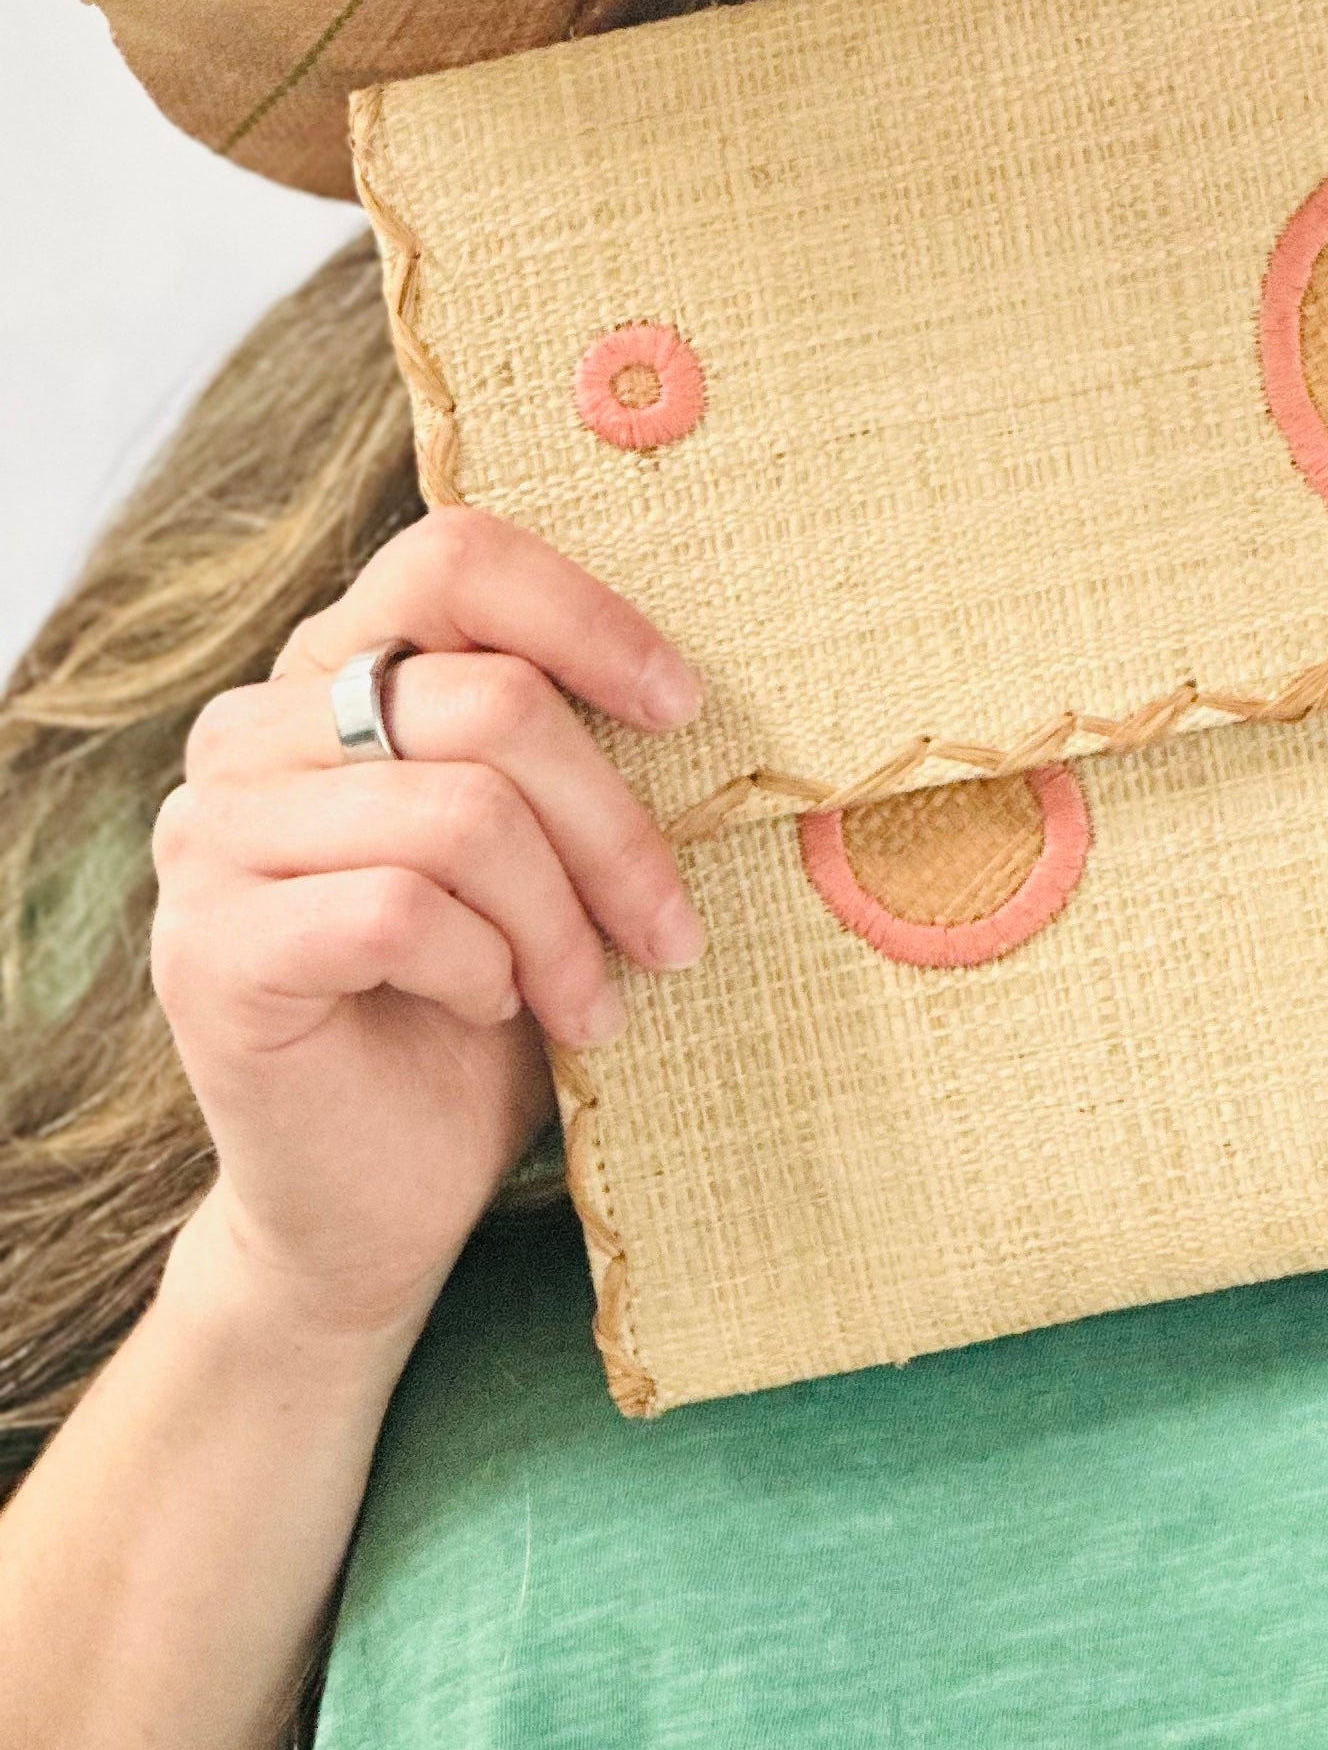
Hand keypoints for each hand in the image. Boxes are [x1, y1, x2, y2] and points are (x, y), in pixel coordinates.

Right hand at [147, 508, 706, 1353]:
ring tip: (594, 997)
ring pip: (459, 816)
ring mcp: (210, 837)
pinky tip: (490, 1007)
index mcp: (332, 672)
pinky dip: (483, 968)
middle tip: (670, 932)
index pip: (455, 557)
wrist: (380, 1192)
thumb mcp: (543, 848)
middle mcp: (249, 731)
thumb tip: (697, 682)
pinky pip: (399, 912)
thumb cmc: (485, 999)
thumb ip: (564, 743)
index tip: (682, 709)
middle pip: (490, 702)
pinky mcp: (208, 950)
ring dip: (563, 922)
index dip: (586, 618)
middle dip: (614, 827)